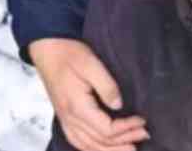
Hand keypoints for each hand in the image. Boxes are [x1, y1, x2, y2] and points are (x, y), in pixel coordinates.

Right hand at [30, 38, 149, 150]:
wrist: (48, 50)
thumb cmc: (69, 54)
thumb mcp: (91, 64)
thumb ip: (106, 86)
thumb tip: (119, 105)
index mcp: (77, 107)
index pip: (106, 129)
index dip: (126, 128)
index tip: (142, 120)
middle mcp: (70, 119)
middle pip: (99, 141)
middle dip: (124, 141)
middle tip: (143, 135)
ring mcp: (65, 120)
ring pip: (88, 146)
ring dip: (110, 150)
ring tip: (129, 148)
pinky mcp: (64, 118)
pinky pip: (78, 142)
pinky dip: (93, 149)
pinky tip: (105, 148)